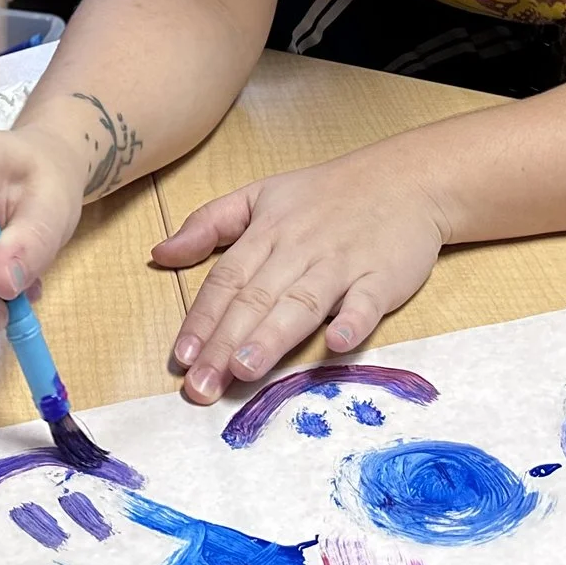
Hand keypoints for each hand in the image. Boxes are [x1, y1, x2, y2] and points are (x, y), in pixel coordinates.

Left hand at [153, 152, 449, 403]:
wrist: (407, 178)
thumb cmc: (328, 194)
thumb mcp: (261, 195)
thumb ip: (208, 224)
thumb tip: (158, 255)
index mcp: (267, 232)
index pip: (226, 280)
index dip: (202, 319)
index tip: (181, 357)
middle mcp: (299, 249)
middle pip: (256, 299)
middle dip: (224, 344)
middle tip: (201, 386)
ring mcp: (341, 262)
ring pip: (302, 302)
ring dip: (273, 336)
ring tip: (245, 370)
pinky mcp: (382, 275)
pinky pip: (366, 300)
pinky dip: (353, 321)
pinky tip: (338, 343)